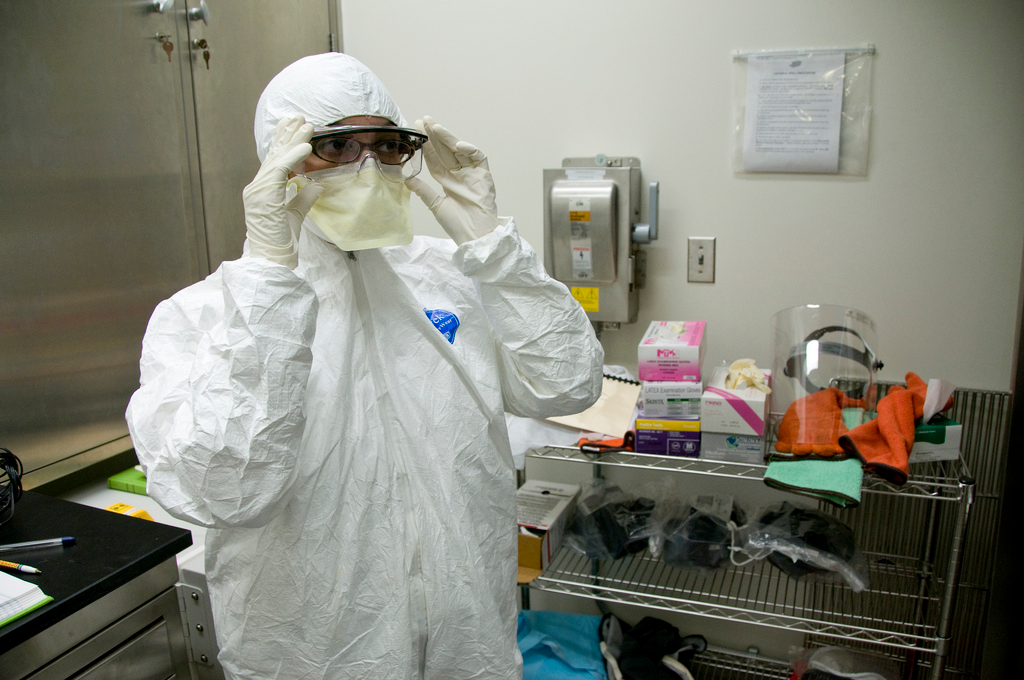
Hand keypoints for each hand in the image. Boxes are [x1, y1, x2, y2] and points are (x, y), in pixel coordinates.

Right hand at [242, 116, 321, 267]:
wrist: (271, 260)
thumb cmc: (281, 242)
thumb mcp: (296, 214)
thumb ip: (303, 197)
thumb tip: (316, 184)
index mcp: (264, 190)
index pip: (274, 160)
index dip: (285, 143)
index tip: (295, 127)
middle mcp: (257, 187)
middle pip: (274, 154)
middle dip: (287, 134)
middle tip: (299, 117)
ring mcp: (258, 190)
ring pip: (277, 158)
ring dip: (292, 140)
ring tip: (306, 125)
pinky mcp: (265, 196)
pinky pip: (280, 170)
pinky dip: (292, 156)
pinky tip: (305, 146)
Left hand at [405, 116, 497, 244]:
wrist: (475, 236)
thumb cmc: (458, 225)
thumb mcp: (435, 205)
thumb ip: (422, 190)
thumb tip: (405, 178)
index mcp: (447, 181)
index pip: (434, 160)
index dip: (425, 146)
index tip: (415, 132)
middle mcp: (459, 175)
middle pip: (445, 151)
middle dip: (435, 136)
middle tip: (424, 120)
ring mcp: (472, 174)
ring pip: (459, 150)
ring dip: (448, 138)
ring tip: (436, 127)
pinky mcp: (484, 175)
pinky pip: (478, 157)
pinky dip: (469, 150)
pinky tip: (457, 145)